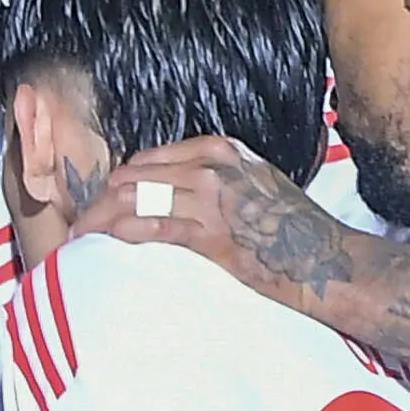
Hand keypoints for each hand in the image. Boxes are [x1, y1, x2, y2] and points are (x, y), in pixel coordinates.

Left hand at [68, 137, 359, 310]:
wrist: (328, 260)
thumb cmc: (296, 232)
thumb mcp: (257, 185)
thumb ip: (219, 182)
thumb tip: (179, 196)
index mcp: (222, 150)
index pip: (150, 158)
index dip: (120, 181)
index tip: (104, 202)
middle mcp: (213, 166)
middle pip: (135, 176)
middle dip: (99, 200)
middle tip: (81, 224)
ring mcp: (211, 197)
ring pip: (134, 198)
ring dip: (99, 219)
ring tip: (81, 237)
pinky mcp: (211, 233)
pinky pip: (150, 227)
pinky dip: (119, 234)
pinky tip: (103, 244)